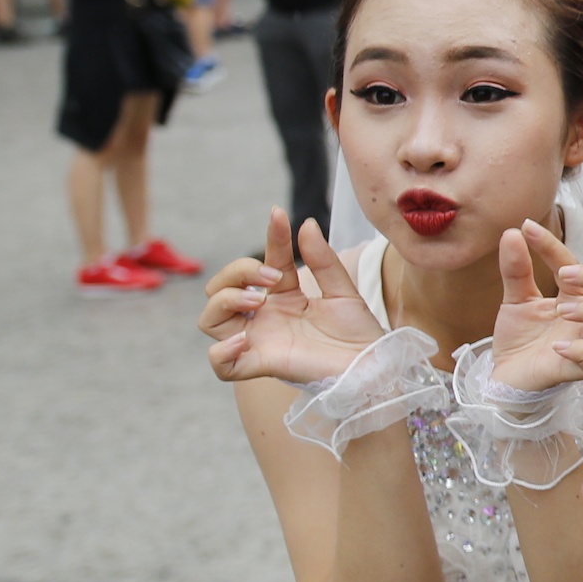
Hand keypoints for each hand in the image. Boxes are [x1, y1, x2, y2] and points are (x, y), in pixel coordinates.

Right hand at [201, 212, 386, 383]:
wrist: (373, 364)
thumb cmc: (358, 332)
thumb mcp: (342, 289)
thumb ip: (322, 259)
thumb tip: (306, 223)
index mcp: (283, 297)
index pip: (264, 260)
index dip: (270, 236)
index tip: (279, 215)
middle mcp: (264, 317)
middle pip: (220, 288)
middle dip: (237, 272)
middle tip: (272, 278)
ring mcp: (259, 340)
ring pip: (209, 320)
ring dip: (225, 301)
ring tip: (258, 301)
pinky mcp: (262, 364)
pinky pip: (220, 366)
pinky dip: (221, 352)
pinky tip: (244, 339)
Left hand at [486, 220, 582, 390]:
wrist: (503, 376)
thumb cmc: (520, 338)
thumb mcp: (515, 298)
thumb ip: (516, 269)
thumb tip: (512, 232)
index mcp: (578, 298)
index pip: (578, 265)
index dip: (554, 245)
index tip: (529, 230)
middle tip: (565, 276)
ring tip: (561, 311)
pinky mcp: (575, 372)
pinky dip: (581, 350)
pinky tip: (556, 346)